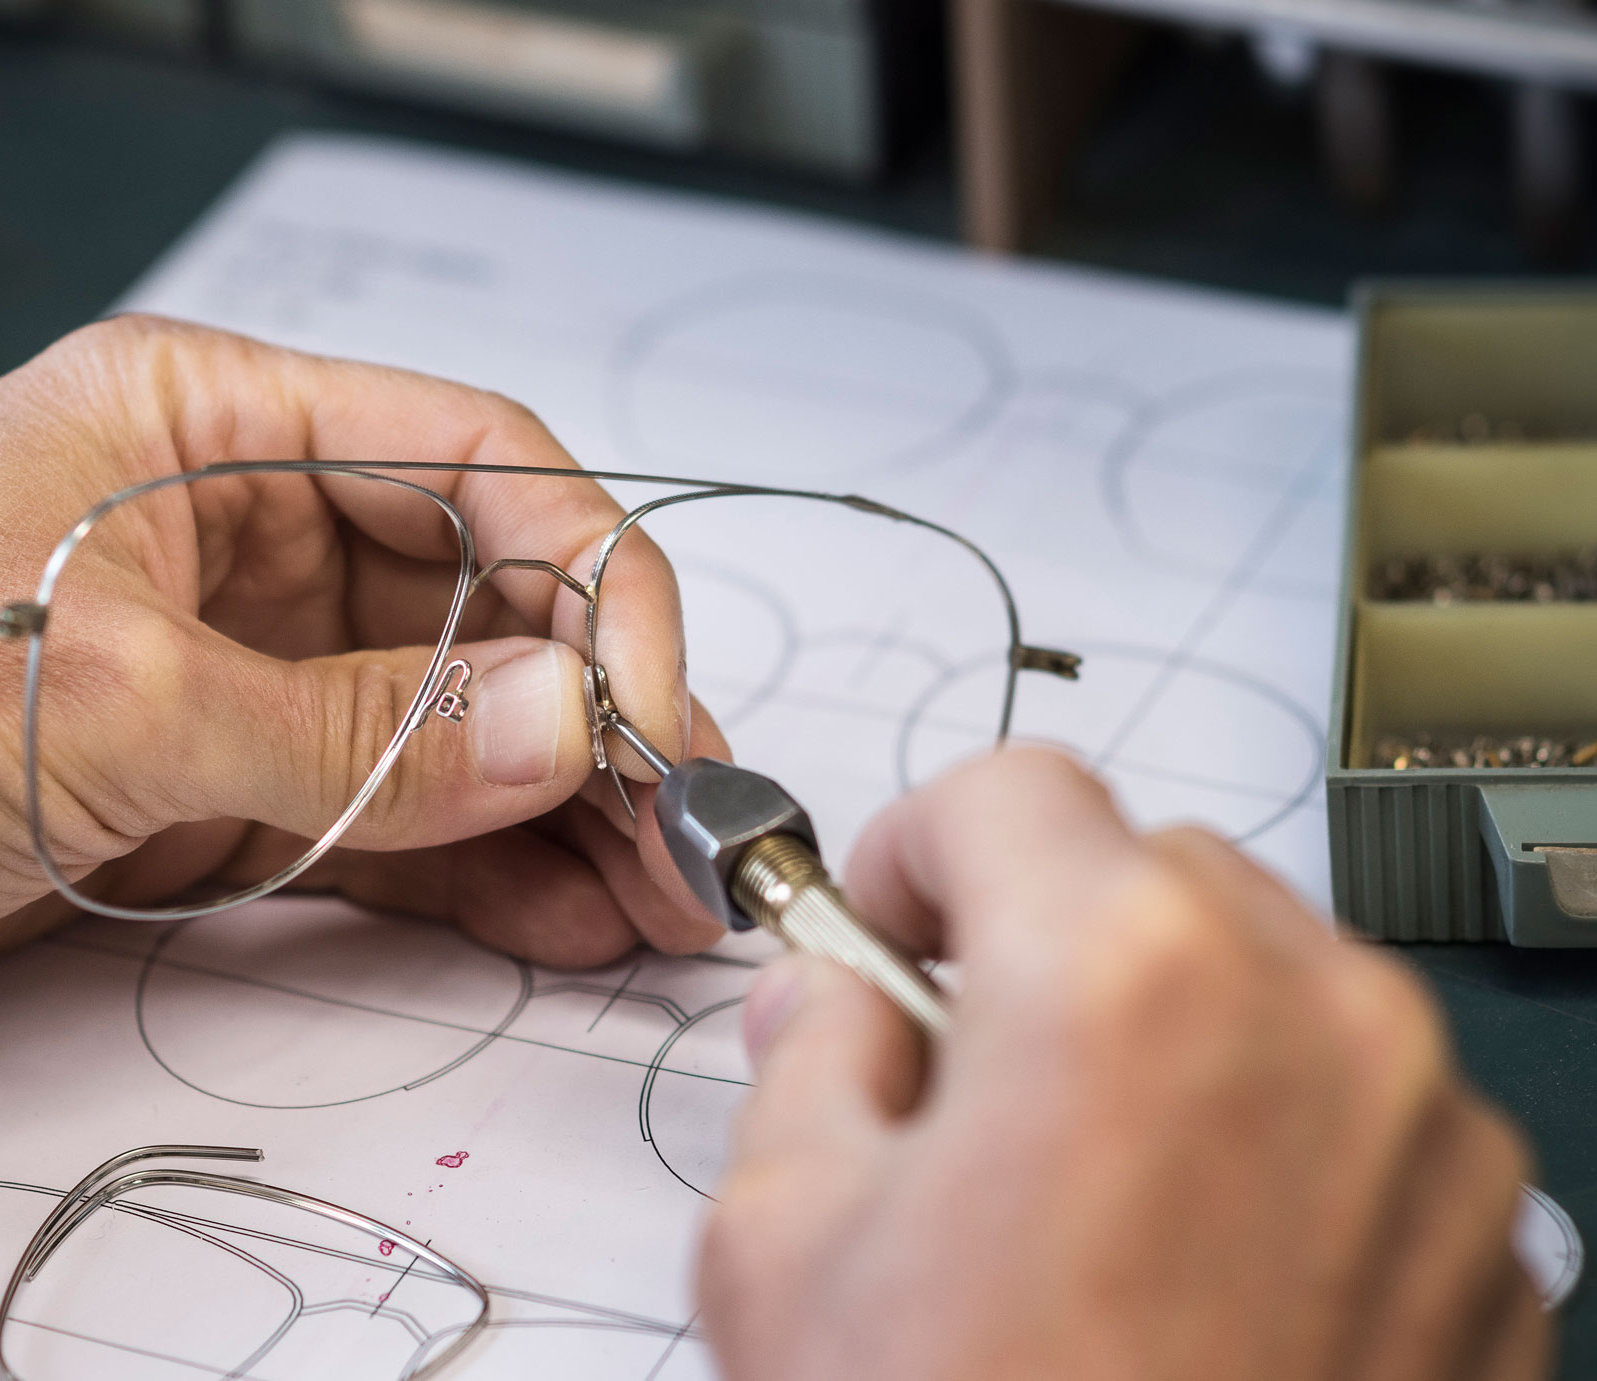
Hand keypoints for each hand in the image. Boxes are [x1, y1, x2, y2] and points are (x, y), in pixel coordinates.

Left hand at [0, 316, 723, 1061]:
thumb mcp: (113, 702)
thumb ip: (356, 728)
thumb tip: (561, 729)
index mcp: (205, 425)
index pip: (468, 464)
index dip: (586, 575)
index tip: (644, 704)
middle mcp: (232, 533)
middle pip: (476, 603)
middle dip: (592, 714)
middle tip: (683, 829)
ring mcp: (227, 665)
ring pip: (441, 725)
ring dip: (551, 811)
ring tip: (649, 900)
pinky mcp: (207, 783)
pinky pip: (375, 817)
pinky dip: (466, 873)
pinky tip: (555, 920)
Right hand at [700, 748, 1547, 1380]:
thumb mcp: (784, 1249)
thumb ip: (800, 1064)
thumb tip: (832, 1008)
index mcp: (1120, 977)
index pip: (1009, 790)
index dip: (915, 849)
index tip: (891, 924)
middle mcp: (1311, 1016)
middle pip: (1149, 867)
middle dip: (1043, 932)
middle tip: (967, 1061)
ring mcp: (1428, 1129)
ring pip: (1269, 973)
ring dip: (1166, 1024)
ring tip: (1079, 1178)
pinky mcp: (1493, 1236)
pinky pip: (1362, 1100)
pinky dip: (1272, 1124)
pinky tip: (1188, 1255)